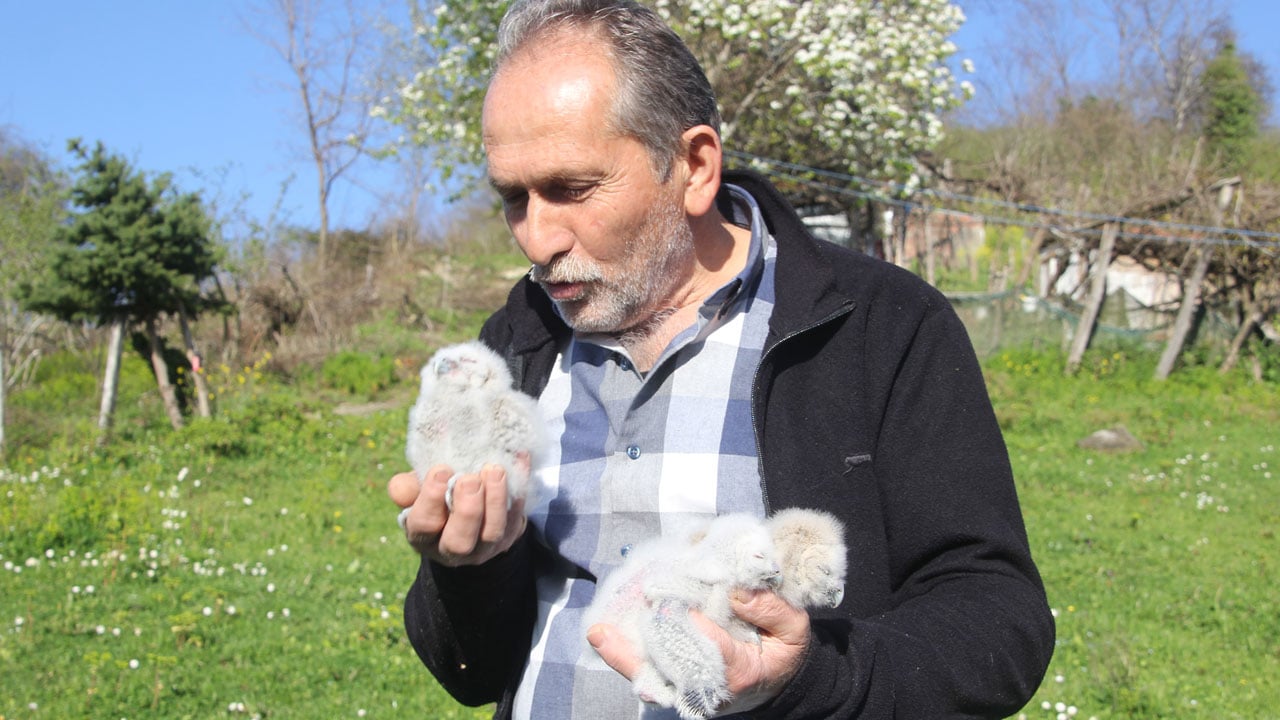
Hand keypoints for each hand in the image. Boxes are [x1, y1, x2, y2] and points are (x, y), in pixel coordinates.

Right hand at [387, 464, 525, 565]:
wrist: (469, 516)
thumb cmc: (437, 500)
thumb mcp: (418, 493)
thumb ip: (408, 488)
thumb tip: (399, 488)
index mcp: (423, 536)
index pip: (423, 525)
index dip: (431, 499)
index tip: (442, 470)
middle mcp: (452, 550)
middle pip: (459, 541)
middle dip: (466, 509)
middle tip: (469, 479)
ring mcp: (484, 548)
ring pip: (492, 533)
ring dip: (495, 500)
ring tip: (494, 470)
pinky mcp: (509, 538)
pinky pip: (517, 516)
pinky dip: (519, 488)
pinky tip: (519, 459)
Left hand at [587, 588, 810, 714]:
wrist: (778, 685)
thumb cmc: (783, 653)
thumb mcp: (795, 630)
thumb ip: (773, 610)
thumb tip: (739, 593)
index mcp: (739, 671)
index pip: (708, 647)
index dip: (687, 625)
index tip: (669, 602)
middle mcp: (709, 688)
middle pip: (669, 666)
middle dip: (644, 640)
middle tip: (614, 623)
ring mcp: (691, 691)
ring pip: (652, 676)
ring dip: (624, 653)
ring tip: (598, 632)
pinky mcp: (680, 688)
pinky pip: (649, 675)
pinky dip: (626, 657)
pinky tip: (603, 637)